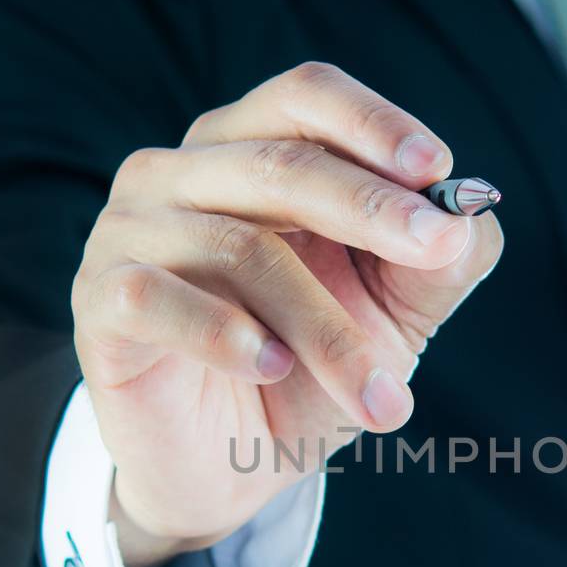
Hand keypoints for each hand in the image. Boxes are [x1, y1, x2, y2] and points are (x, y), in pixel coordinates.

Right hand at [71, 62, 503, 566]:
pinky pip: (155, 297)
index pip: (307, 98)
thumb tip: (466, 218)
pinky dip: (224, 334)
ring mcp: (130, 231)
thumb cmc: (305, 368)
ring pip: (240, 247)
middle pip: (280, 159)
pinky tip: (272, 368)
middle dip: (371, 206)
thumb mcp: (394, 314)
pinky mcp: (100, 302)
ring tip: (382, 397)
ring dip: (326, 328)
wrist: (224, 468)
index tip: (437, 169)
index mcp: (251, 149)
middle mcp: (182, 171)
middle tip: (437, 248)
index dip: (373, 124)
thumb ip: (438, 262)